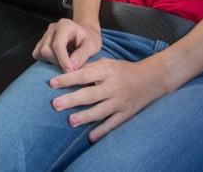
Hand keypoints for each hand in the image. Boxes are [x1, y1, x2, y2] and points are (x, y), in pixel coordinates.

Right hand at [32, 18, 101, 72]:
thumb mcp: (92, 46)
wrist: (86, 33)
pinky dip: (46, 60)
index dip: (62, 60)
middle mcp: (52, 28)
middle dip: (57, 62)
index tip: (70, 71)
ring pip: (41, 53)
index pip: (58, 44)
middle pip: (46, 50)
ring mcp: (46, 34)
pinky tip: (57, 60)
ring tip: (65, 62)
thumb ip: (82, 55)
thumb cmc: (89, 38)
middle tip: (70, 66)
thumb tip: (72, 67)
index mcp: (65, 25)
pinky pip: (38, 54)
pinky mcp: (42, 41)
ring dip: (52, 62)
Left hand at [49, 56, 170, 142]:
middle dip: (72, 100)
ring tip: (70, 121)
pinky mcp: (126, 114)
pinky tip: (91, 138)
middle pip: (90, 94)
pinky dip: (102, 131)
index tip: (52, 83)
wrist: (150, 79)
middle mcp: (113, 87)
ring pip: (100, 111)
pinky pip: (113, 124)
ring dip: (85, 117)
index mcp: (106, 72)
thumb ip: (88, 67)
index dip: (68, 79)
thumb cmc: (122, 70)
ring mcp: (120, 101)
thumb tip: (67, 69)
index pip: (84, 75)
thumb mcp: (106, 63)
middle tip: (55, 105)